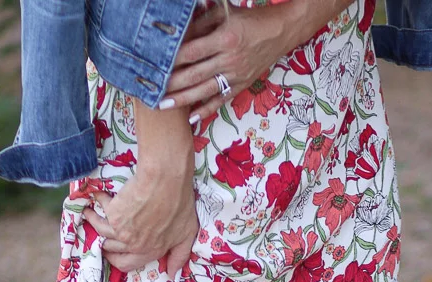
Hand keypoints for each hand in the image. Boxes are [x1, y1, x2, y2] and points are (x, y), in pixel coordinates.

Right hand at [83, 167, 197, 275]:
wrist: (166, 180)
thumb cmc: (180, 205)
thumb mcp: (187, 235)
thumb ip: (179, 256)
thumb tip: (172, 276)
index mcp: (150, 251)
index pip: (127, 264)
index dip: (117, 259)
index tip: (112, 253)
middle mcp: (133, 245)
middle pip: (110, 250)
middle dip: (104, 243)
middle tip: (101, 235)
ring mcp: (121, 231)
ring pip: (100, 230)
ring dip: (93, 221)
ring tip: (89, 213)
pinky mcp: (113, 213)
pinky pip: (101, 208)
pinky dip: (98, 201)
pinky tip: (97, 195)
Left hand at [164, 4, 292, 123]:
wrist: (279, 32)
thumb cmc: (249, 19)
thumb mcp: (224, 12)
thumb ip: (201, 22)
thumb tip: (178, 32)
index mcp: (225, 38)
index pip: (193, 51)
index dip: (174, 59)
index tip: (156, 64)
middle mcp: (230, 59)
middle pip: (195, 74)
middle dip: (173, 83)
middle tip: (153, 90)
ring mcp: (236, 75)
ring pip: (205, 90)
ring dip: (183, 99)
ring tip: (164, 105)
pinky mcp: (241, 85)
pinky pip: (221, 100)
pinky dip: (206, 110)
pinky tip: (192, 118)